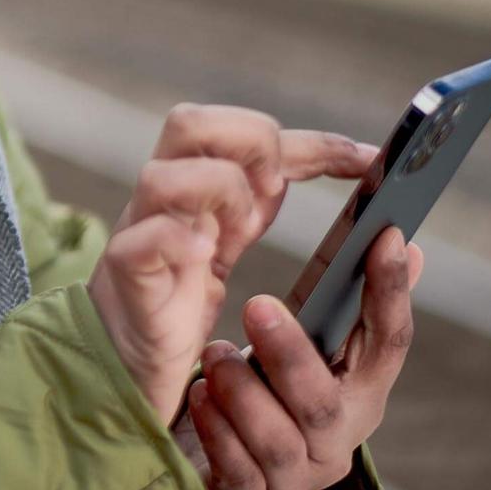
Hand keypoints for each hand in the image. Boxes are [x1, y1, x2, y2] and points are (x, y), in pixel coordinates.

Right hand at [87, 103, 372, 425]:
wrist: (120, 366)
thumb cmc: (175, 303)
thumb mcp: (227, 239)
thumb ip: (260, 201)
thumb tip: (342, 176)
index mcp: (193, 186)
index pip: (245, 132)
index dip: (311, 141)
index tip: (370, 161)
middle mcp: (164, 200)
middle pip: (189, 123)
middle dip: (249, 142)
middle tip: (275, 189)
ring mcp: (139, 235)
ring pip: (162, 175)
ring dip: (217, 191)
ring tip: (240, 230)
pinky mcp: (126, 281)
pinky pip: (141, 242)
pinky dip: (176, 240)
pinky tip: (204, 255)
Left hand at [174, 224, 424, 489]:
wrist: (208, 475)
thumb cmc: (260, 393)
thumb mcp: (300, 347)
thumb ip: (342, 304)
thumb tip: (399, 242)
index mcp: (357, 395)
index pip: (389, 345)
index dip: (391, 293)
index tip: (385, 237)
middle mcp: (335, 442)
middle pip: (325, 403)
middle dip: (292, 354)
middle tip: (256, 305)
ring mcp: (294, 480)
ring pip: (278, 440)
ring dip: (242, 391)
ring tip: (211, 355)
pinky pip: (236, 470)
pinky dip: (215, 428)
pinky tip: (197, 396)